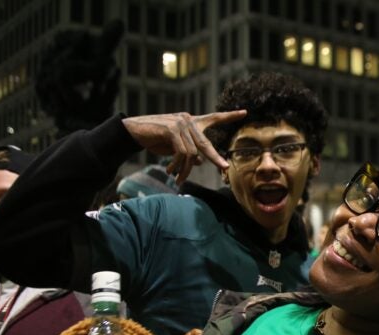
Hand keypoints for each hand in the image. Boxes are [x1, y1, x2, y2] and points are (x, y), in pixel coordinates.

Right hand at [121, 111, 246, 183]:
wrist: (134, 132)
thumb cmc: (156, 139)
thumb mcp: (176, 147)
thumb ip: (190, 152)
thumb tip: (200, 161)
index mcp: (192, 122)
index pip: (214, 118)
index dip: (229, 116)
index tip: (244, 112)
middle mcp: (189, 120)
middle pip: (206, 144)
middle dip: (215, 158)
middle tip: (224, 168)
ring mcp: (181, 123)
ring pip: (192, 153)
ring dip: (185, 169)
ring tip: (178, 178)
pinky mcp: (172, 129)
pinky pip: (181, 152)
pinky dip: (177, 164)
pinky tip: (171, 170)